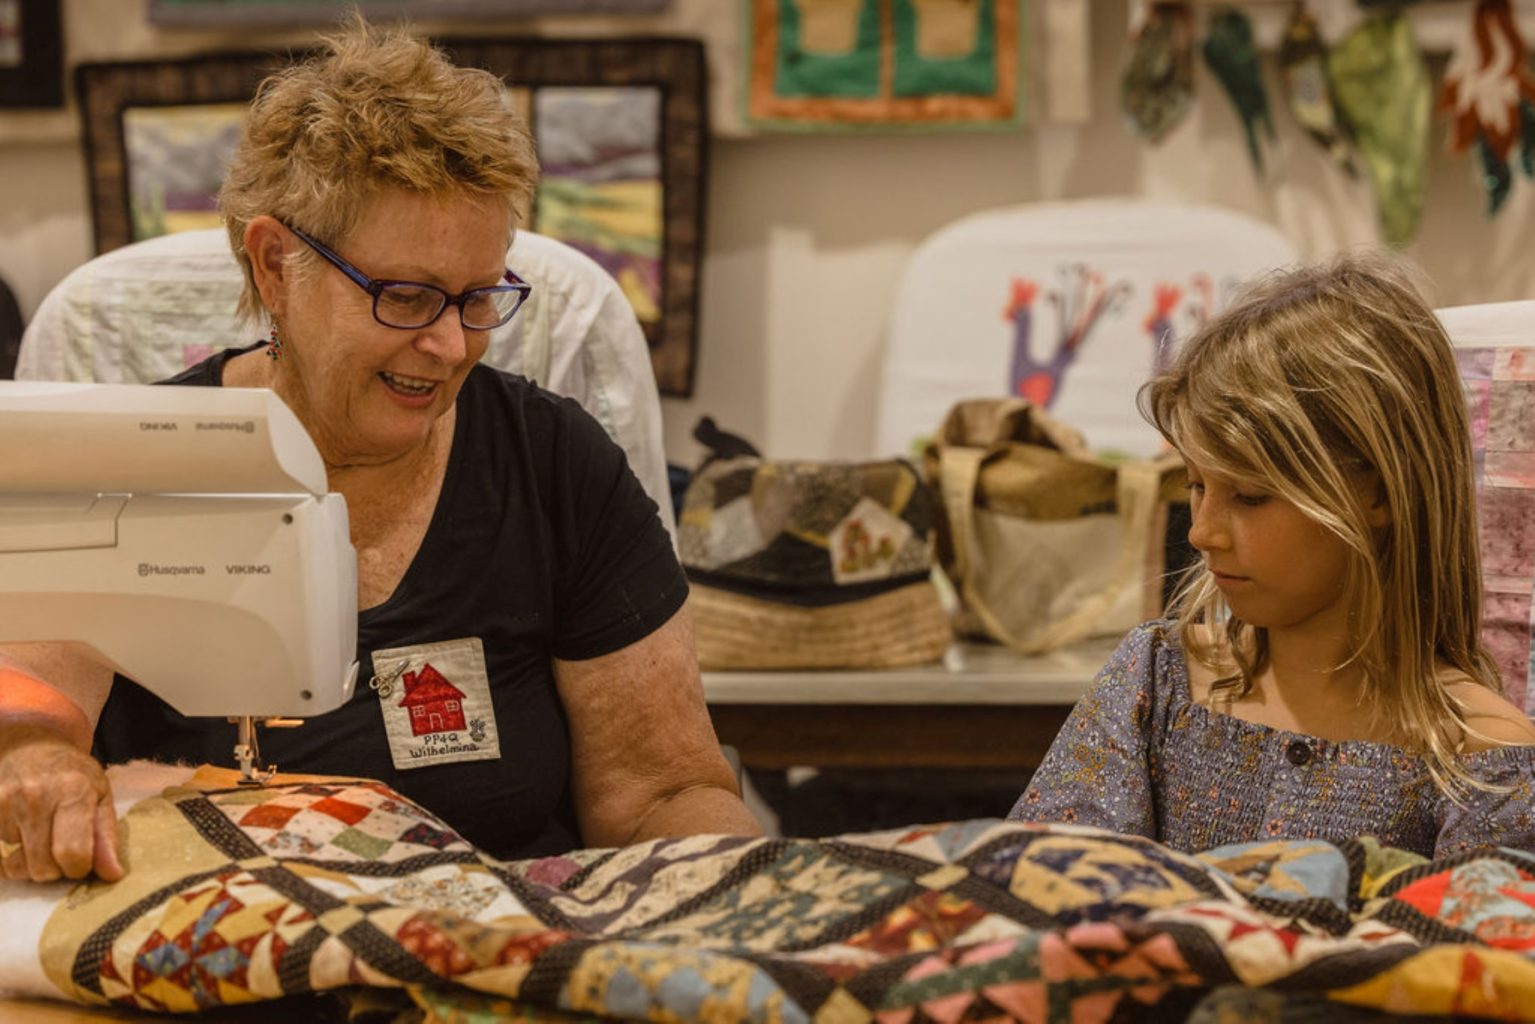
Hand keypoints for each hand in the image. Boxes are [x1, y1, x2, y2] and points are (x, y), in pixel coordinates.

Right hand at [0, 726, 122, 881]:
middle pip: (42, 866)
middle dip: (54, 869)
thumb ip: (106, 837)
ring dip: (30, 860)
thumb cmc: (73, 775)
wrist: (31, 748)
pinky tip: (20, 836)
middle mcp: (37, 796)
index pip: (72, 852)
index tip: (80, 862)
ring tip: (41, 835)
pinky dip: (7, 854)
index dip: (77, 868)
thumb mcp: (101, 797)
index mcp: (73, 791)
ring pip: (16, 865)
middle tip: (60, 852)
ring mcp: (7, 801)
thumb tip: (112, 875)